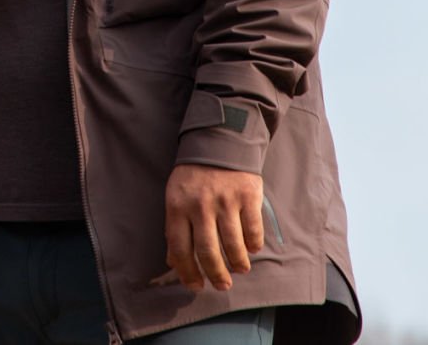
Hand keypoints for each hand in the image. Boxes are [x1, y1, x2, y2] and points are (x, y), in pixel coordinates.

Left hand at [157, 165, 263, 291]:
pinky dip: (253, 244)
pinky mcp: (247, 195)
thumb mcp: (176, 197)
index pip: (180, 249)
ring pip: (233, 245)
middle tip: (223, 285)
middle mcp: (201, 205)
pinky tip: (252, 248)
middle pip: (208, 252)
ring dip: (238, 264)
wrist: (218, 141)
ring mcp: (225, 200)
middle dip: (217, 275)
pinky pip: (253, 230)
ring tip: (239, 268)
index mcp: (178, 207)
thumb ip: (175, 228)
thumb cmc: (194, 176)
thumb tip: (174, 262)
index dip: (188, 273)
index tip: (196, 285)